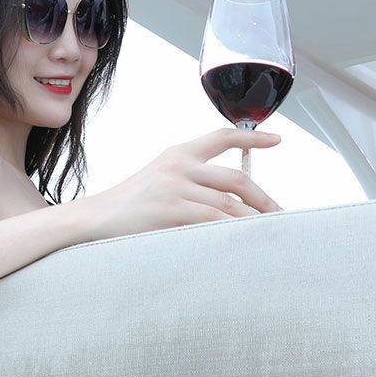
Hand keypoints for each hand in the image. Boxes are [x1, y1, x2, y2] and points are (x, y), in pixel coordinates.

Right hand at [80, 127, 281, 239]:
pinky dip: (232, 230)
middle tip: (279, 214)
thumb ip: (192, 179)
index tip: (277, 140)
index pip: (222, 137)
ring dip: (252, 220)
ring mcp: (175, 186)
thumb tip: (231, 198)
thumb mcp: (161, 178)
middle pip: (235, 178)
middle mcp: (180, 165)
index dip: (252, 139)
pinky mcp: (171, 209)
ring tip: (267, 232)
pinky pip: (212, 219)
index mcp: (179, 153)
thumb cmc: (131, 204)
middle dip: (262, 199)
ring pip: (229, 203)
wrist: (97, 217)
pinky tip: (242, 239)